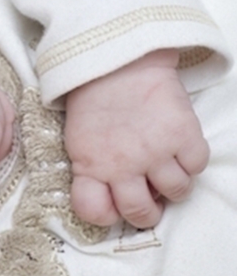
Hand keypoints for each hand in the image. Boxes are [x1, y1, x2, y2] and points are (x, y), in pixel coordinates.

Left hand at [64, 49, 208, 228]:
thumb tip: (115, 197)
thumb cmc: (94, 100)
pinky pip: (197, 167)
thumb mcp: (78, 138)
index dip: (105, 214)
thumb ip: (91, 170)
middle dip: (146, 212)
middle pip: (140, 213)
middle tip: (149, 198)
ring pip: (177, 192)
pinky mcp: (183, 135)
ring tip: (164, 165)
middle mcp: (122, 165)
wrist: (117, 60)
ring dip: (173, 184)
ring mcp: (155, 152)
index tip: (113, 206)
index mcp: (89, 165)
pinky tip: (178, 146)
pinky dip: (191, 160)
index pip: (93, 211)